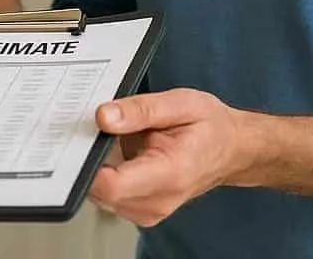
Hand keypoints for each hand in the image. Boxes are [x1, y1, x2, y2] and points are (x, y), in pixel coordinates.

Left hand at [89, 88, 247, 226]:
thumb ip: (139, 109)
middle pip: (101, 192)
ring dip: (99, 166)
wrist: (232, 149)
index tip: (80, 139)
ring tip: (115, 137)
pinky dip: (107, 174)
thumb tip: (103, 116)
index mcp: (170, 173)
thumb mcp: (179, 103)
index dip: (88, 164)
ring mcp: (150, 210)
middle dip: (90, 160)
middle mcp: (159, 200)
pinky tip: (119, 152)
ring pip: (102, 196)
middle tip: (95, 128)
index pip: (113, 186)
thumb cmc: (210, 125)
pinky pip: (110, 196)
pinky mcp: (143, 210)